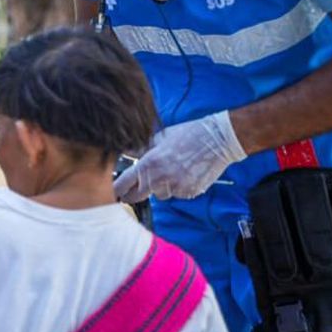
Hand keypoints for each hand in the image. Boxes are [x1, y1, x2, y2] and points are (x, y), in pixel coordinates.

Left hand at [114, 111, 246, 202]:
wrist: (217, 140)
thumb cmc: (188, 135)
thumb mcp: (160, 138)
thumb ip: (141, 149)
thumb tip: (126, 152)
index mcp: (148, 164)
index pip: (123, 184)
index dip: (117, 190)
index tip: (114, 192)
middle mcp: (159, 179)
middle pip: (136, 196)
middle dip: (134, 194)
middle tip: (135, 189)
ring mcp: (175, 188)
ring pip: (159, 195)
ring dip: (161, 187)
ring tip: (172, 170)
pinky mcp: (189, 193)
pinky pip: (176, 194)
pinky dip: (178, 187)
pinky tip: (185, 173)